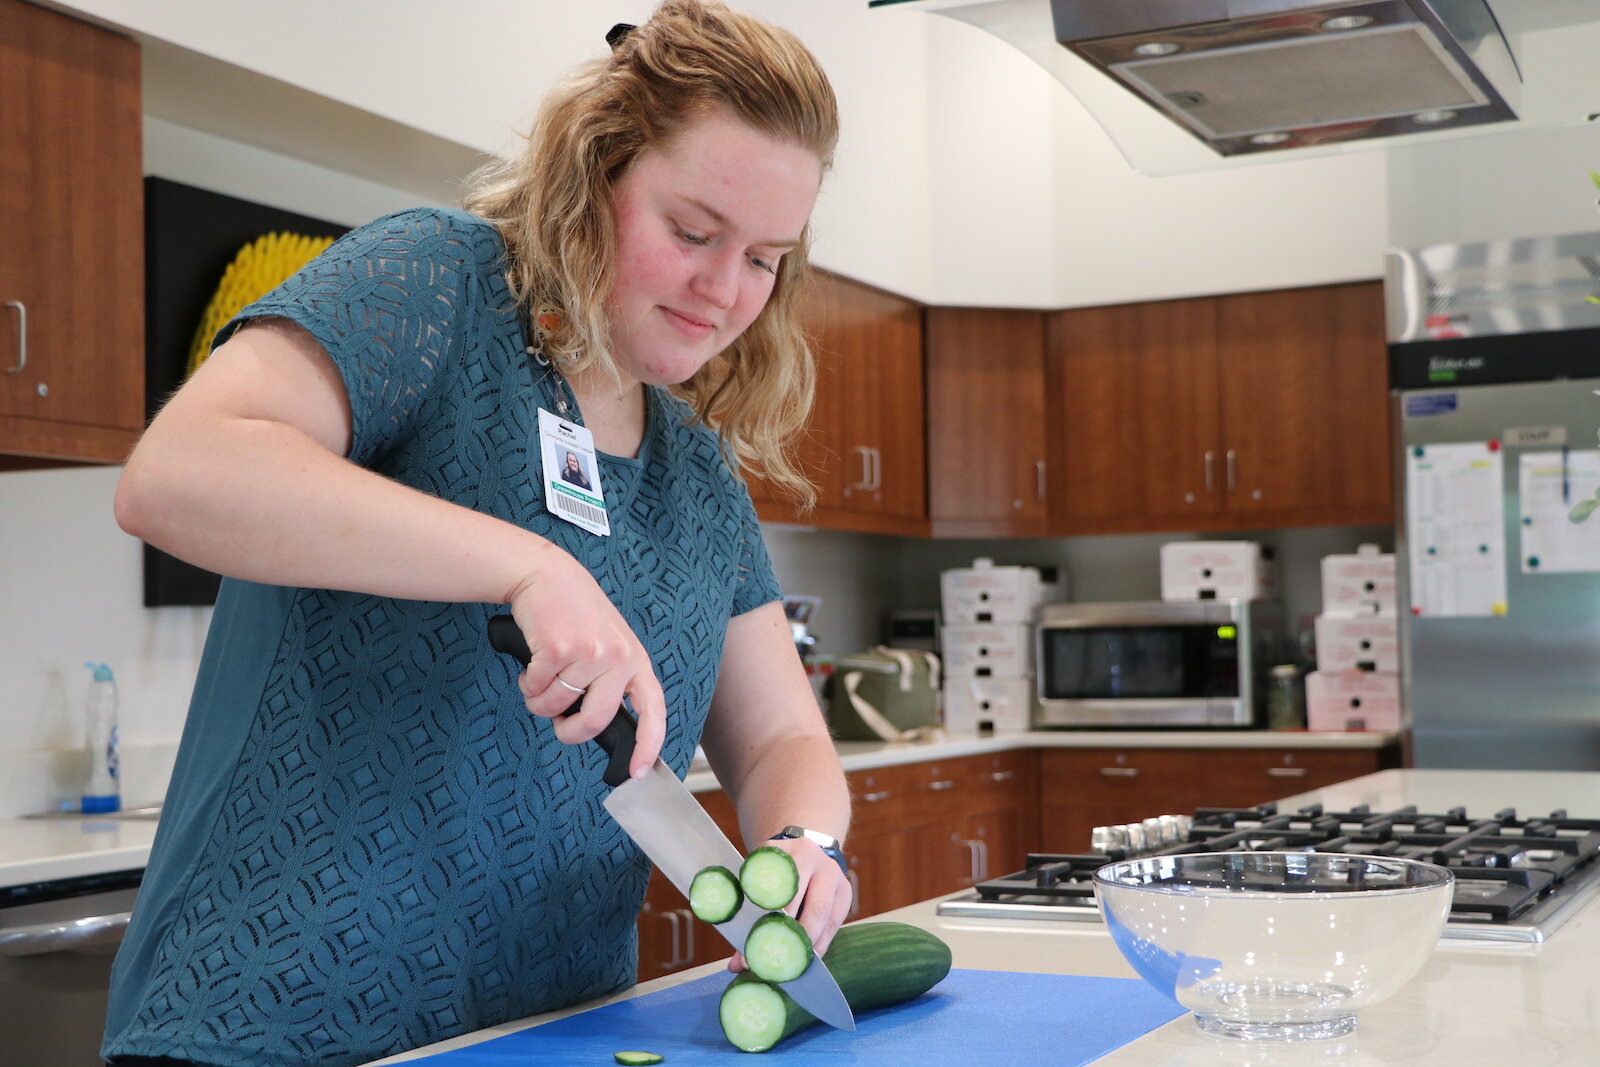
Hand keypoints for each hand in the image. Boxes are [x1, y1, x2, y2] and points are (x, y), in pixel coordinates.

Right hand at [504, 546, 665, 776]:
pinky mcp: (560, 649)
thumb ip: (610, 681)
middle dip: (569, 732)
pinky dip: (527, 683)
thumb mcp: (609, 644)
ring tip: (542, 676)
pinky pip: (536, 689)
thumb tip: (595, 726)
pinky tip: (532, 663)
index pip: (653, 711)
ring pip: (556, 707)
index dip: (648, 745)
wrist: (547, 575)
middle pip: (594, 721)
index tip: (636, 771)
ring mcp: (591, 653)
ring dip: (539, 700)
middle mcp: (619, 658)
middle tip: (558, 724)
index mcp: (635, 660)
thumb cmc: (575, 615)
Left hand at [728, 837, 852, 971]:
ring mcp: (835, 876)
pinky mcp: (845, 892)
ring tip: (793, 964)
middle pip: (810, 904)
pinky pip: (834, 924)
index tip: (754, 944)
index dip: (768, 917)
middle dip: (793, 936)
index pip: (782, 887)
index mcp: (791, 852)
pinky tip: (808, 957)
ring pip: (824, 915)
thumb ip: (746, 916)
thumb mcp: (758, 878)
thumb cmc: (774, 870)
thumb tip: (736, 965)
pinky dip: (821, 944)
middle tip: (776, 959)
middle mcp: (817, 861)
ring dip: (809, 944)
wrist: (801, 850)